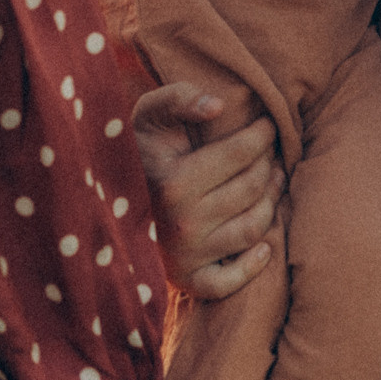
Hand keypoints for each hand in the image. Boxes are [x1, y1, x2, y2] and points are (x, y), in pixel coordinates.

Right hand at [132, 83, 280, 299]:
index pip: (241, 154)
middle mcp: (184, 222)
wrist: (108, 195)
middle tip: (270, 152)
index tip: (268, 125)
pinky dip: (253, 266)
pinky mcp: (188, 278)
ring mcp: (187, 254)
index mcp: (174, 182)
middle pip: (252, 188)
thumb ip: (180, 98)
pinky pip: (229, 281)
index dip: (262, 135)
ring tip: (272, 181)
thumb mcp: (150, 114)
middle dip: (268, 164)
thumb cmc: (140, 150)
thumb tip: (218, 105)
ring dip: (271, 202)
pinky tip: (265, 245)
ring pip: (253, 228)